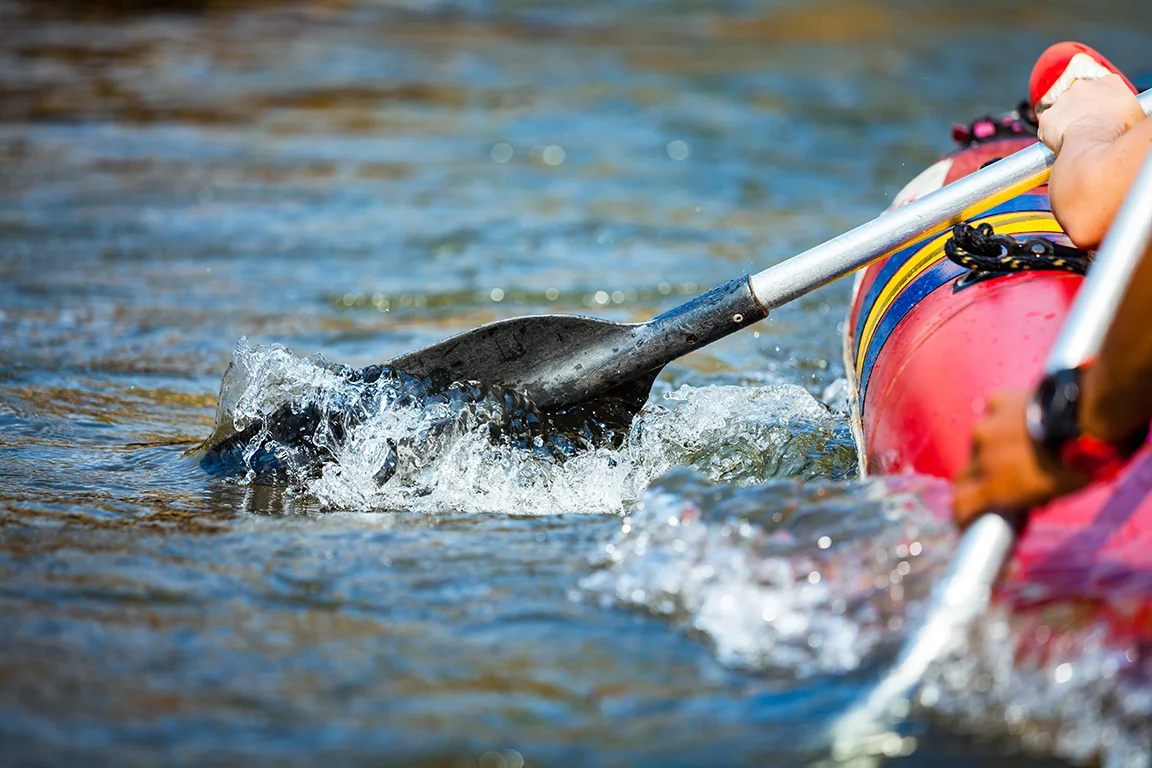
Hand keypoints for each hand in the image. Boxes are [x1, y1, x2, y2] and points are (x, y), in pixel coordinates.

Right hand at [953, 390, 1090, 528]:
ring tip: (1015, 445)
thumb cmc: (1077, 465)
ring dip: (991, 448)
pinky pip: (992, 412)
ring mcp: (986, 426)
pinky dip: (1001, 418)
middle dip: (975, 482)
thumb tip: (1027, 498)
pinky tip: (1017, 417)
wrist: (1084, 420)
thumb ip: (1029, 497)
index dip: (964, 514)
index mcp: (994, 485)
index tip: (969, 518)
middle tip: (993, 483)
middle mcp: (981, 456)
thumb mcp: (1054, 494)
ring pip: (979, 442)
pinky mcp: (998, 401)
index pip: (962, 504)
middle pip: (965, 474)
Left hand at [1038, 74, 1143, 153]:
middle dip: (1084, 111)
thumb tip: (1125, 117)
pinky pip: (1048, 127)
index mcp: (1110, 82)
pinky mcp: (1047, 116)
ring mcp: (1063, 100)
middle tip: (1090, 129)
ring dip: (1067, 123)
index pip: (1106, 90)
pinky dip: (1053, 136)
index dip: (1104, 106)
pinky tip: (1063, 145)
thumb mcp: (1135, 115)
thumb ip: (1126, 109)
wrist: (1094, 143)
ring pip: (1063, 111)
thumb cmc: (1120, 132)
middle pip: (1082, 98)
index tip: (1106, 118)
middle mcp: (1083, 85)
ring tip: (1077, 139)